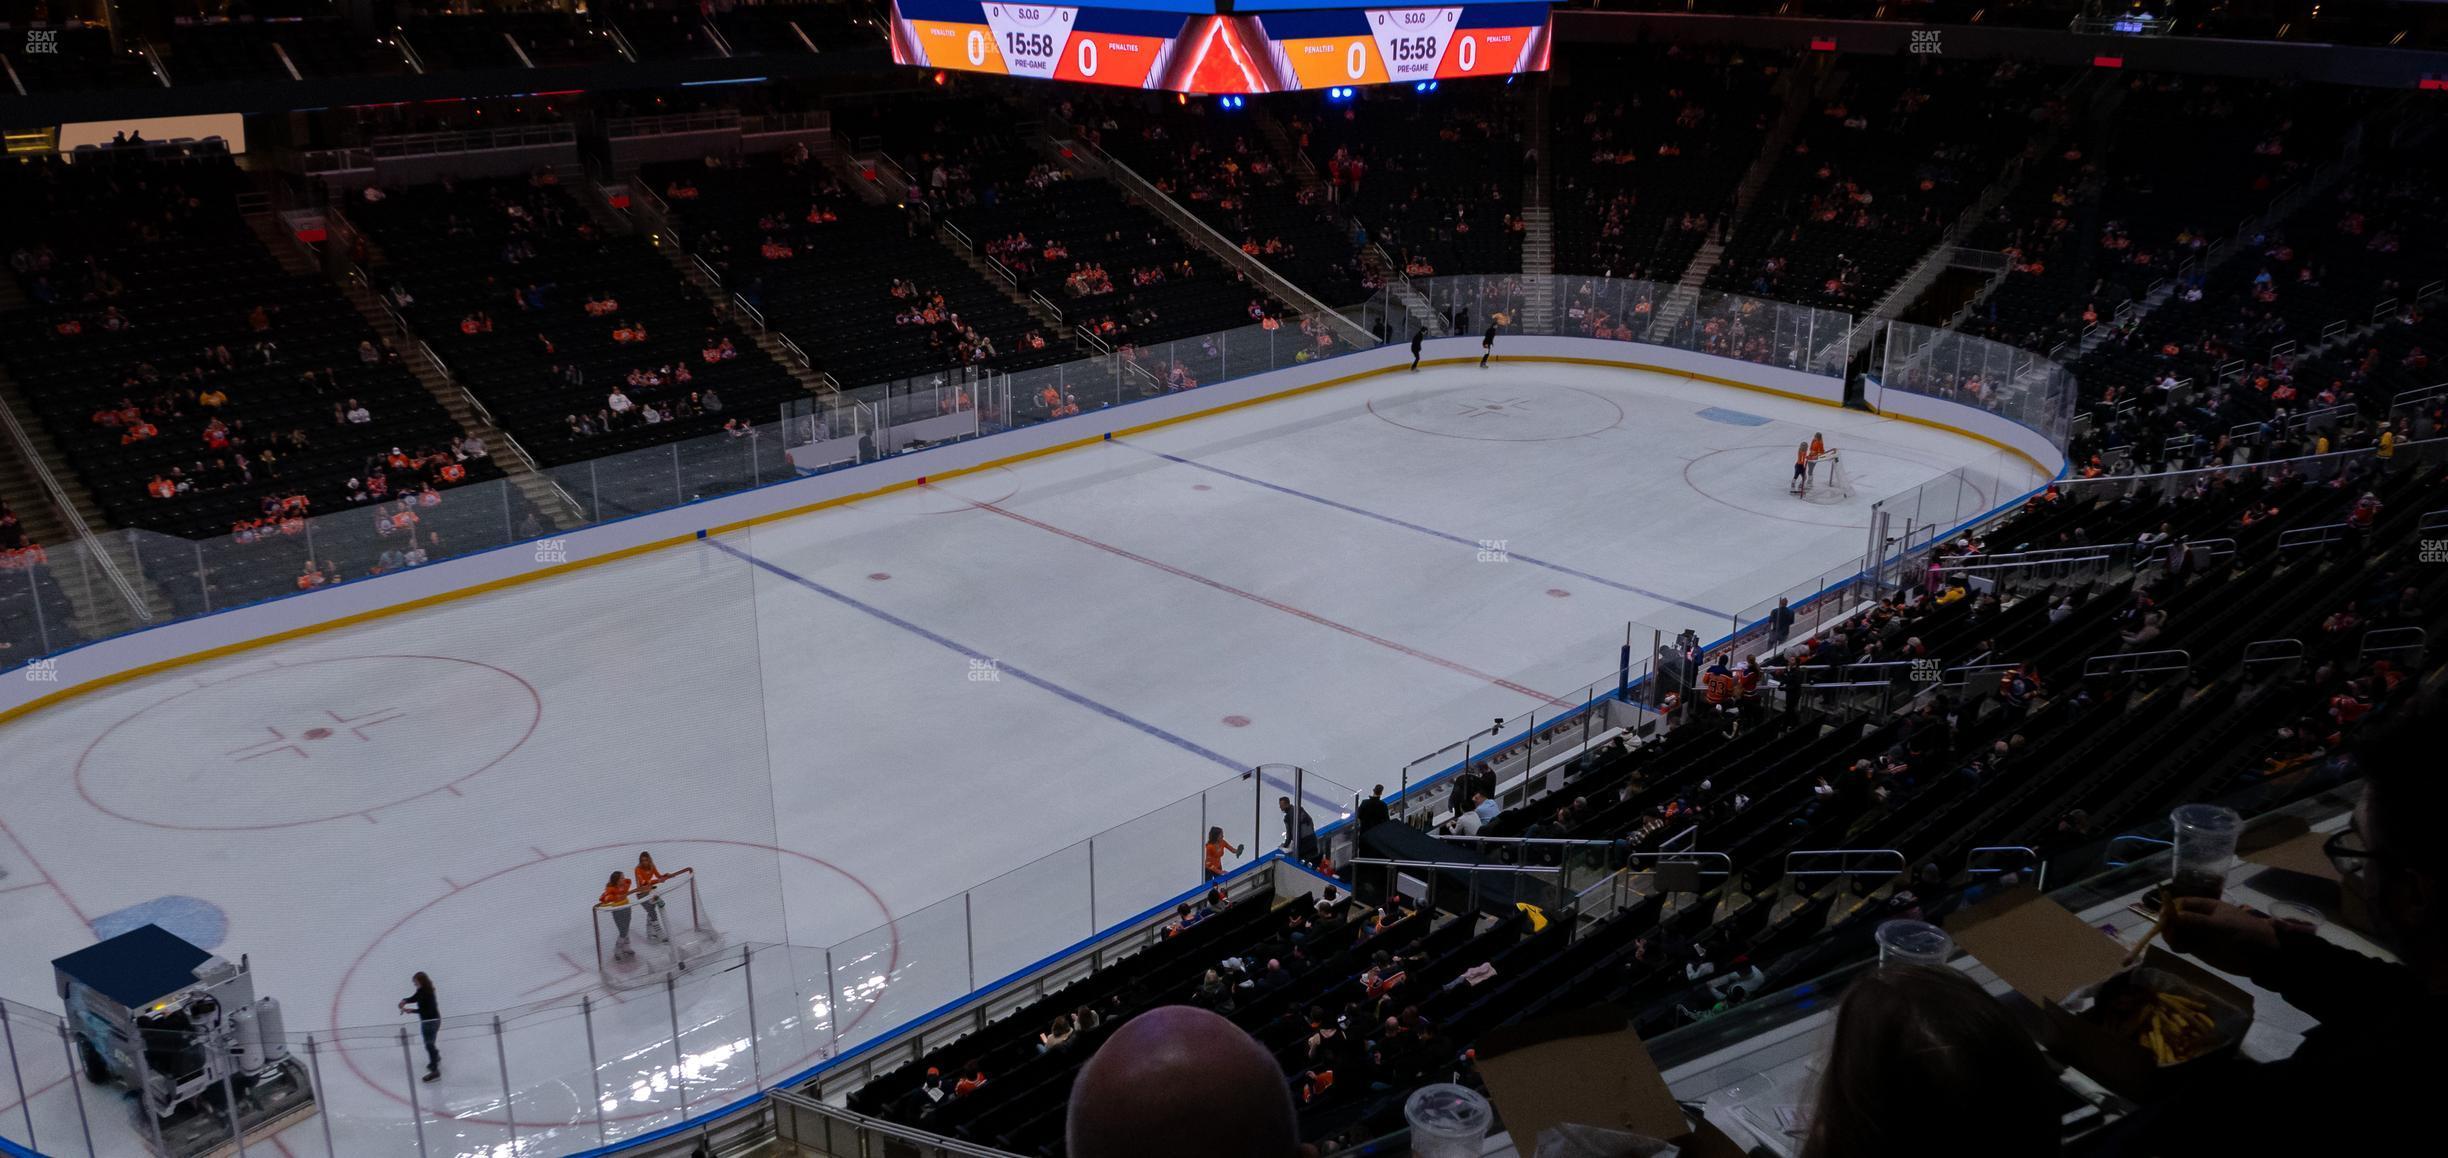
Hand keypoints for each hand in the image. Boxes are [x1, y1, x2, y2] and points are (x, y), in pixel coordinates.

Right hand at [2162, 897, 2280, 974]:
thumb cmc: (2245, 933)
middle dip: (2169, 923)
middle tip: (2167, 932)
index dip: (2171, 908)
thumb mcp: (2221, 925)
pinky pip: (2182, 944)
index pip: (2183, 903)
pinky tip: (2179, 947)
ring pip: (2177, 931)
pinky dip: (2177, 944)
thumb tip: (2173, 916)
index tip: (2164, 917)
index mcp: (2207, 906)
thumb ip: (2197, 921)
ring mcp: (2199, 933)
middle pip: (2176, 917)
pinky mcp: (2199, 948)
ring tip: (2174, 941)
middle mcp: (2199, 918)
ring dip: (2171, 934)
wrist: (2261, 955)